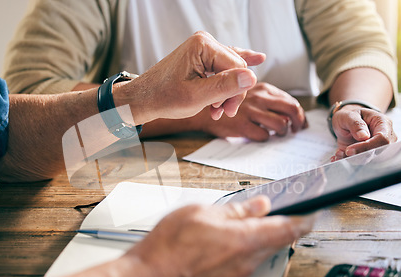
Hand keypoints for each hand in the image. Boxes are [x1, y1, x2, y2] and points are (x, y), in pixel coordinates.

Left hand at [113, 31, 265, 124]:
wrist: (143, 99)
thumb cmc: (164, 98)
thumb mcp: (197, 97)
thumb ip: (224, 87)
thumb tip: (251, 78)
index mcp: (203, 45)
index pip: (237, 67)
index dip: (237, 92)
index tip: (227, 111)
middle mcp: (204, 41)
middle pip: (235, 68)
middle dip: (231, 93)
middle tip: (222, 112)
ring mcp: (202, 48)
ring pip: (230, 70)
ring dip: (226, 92)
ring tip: (217, 109)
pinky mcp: (201, 57)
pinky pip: (224, 63)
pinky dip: (232, 74)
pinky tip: (257, 58)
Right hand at [124, 196, 313, 276]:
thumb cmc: (170, 247)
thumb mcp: (202, 213)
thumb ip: (235, 210)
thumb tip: (258, 205)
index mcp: (244, 239)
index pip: (288, 229)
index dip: (305, 219)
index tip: (313, 212)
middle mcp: (246, 261)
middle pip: (279, 241)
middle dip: (283, 226)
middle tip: (280, 211)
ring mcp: (238, 274)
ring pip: (264, 251)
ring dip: (265, 236)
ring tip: (253, 221)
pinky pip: (249, 261)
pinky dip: (250, 247)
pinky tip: (235, 239)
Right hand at [198, 82, 306, 140]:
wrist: (203, 110)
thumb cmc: (228, 103)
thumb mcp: (248, 92)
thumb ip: (267, 98)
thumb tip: (290, 111)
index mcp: (263, 89)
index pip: (291, 101)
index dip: (299, 114)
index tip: (300, 122)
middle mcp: (259, 98)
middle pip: (292, 110)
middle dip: (298, 122)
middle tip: (296, 130)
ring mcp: (251, 112)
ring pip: (281, 124)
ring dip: (282, 132)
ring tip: (277, 134)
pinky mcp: (242, 125)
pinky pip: (264, 135)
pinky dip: (265, 138)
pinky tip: (259, 135)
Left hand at [331, 105, 396, 160]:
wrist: (346, 121)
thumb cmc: (350, 115)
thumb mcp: (349, 115)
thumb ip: (356, 124)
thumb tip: (364, 136)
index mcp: (383, 123)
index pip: (382, 139)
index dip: (366, 146)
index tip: (349, 150)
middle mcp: (384, 136)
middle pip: (376, 151)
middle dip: (358, 154)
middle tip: (343, 152)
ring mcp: (376, 146)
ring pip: (367, 158)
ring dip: (351, 158)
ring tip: (339, 153)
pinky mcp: (367, 154)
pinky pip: (359, 160)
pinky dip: (347, 160)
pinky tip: (339, 155)